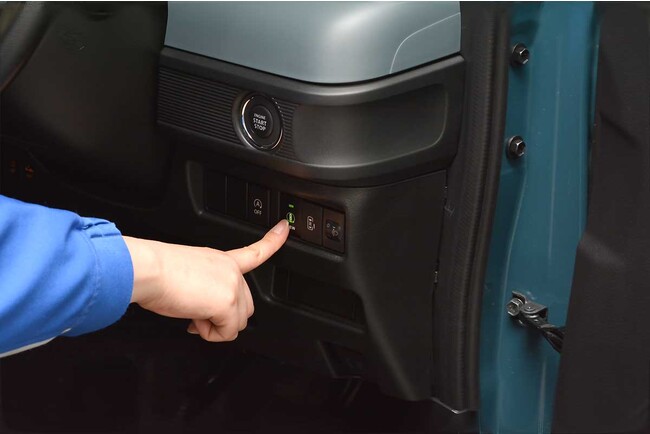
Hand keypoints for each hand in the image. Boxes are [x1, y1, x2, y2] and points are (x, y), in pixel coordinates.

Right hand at [123, 220, 288, 341]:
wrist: (148, 270)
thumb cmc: (156, 272)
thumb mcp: (186, 275)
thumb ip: (203, 288)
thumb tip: (200, 313)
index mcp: (221, 259)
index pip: (255, 250)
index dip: (273, 240)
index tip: (284, 229)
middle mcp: (231, 270)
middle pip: (244, 306)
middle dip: (221, 317)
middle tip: (195, 314)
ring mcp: (232, 285)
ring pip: (238, 322)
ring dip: (214, 327)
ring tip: (192, 316)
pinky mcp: (228, 303)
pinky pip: (227, 333)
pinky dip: (209, 334)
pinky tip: (193, 321)